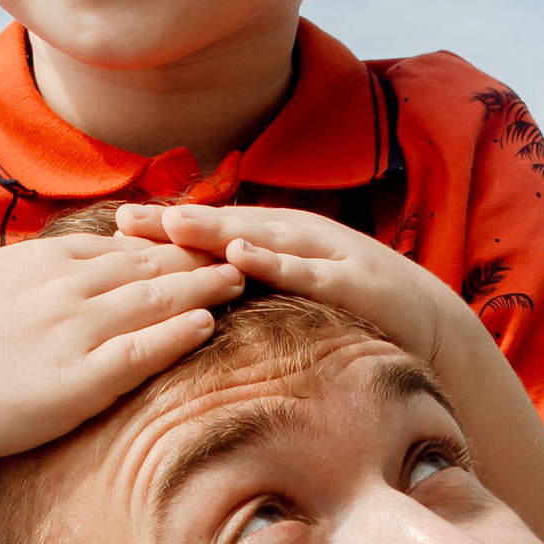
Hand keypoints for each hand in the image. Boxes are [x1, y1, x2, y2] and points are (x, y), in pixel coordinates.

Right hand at [0, 228, 239, 464]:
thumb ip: (28, 274)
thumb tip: (55, 265)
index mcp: (41, 264)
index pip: (118, 243)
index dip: (164, 239)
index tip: (199, 236)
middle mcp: (63, 288)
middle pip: (147, 262)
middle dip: (198, 252)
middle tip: (242, 245)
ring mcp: (73, 331)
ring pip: (154, 298)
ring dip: (203, 284)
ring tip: (242, 276)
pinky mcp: (79, 379)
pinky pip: (141, 349)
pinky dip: (178, 332)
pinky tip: (208, 324)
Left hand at [114, 201, 464, 381]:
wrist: (430, 323)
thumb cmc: (350, 313)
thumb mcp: (292, 299)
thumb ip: (250, 294)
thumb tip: (191, 304)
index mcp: (276, 243)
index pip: (210, 232)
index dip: (164, 229)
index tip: (113, 228)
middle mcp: (295, 238)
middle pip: (225, 226)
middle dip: (174, 222)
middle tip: (124, 219)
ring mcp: (325, 255)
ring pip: (261, 238)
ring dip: (215, 230)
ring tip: (171, 224)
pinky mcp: (352, 280)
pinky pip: (306, 271)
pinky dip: (273, 261)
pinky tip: (240, 255)